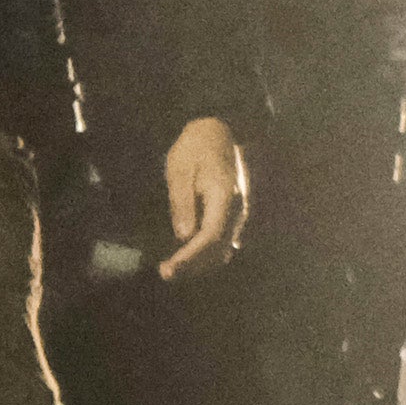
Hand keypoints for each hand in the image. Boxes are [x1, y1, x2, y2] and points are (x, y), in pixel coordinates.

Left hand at [160, 115, 248, 280]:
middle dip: (192, 265)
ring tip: (174, 269)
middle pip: (218, 249)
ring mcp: (240, 212)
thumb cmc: (194, 147)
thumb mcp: (179, 170)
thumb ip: (182, 203)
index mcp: (224, 197)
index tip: (167, 269)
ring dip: (200, 262)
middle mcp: (237, 209)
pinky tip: (190, 258)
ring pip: (223, 248)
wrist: (216, 130)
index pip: (209, 238)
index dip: (189, 258)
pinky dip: (208, 252)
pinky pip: (224, 240)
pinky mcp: (235, 213)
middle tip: (165, 274)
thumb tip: (183, 236)